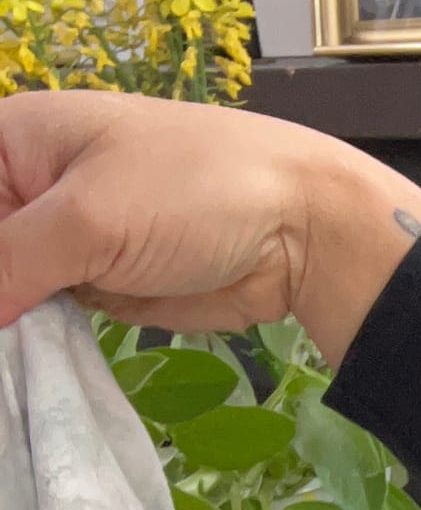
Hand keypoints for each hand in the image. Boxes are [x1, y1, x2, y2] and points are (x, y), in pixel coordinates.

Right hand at [0, 91, 420, 364]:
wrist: (302, 229)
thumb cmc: (194, 189)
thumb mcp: (86, 219)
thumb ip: (6, 263)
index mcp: (13, 139)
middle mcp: (29, 187)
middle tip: (8, 330)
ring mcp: (62, 241)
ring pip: (4, 288)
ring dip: (7, 324)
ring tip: (13, 356)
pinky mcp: (95, 288)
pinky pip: (42, 318)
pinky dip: (31, 342)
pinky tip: (22, 370)